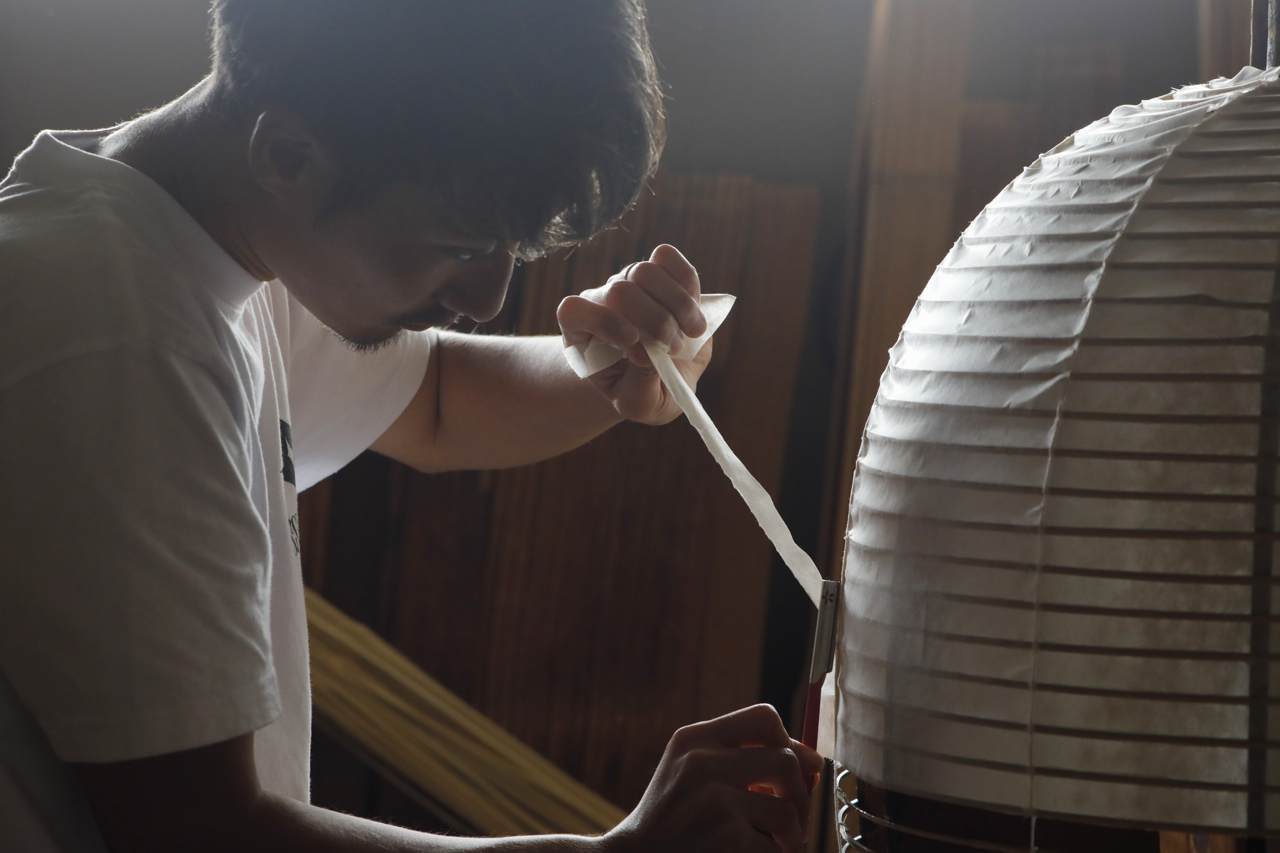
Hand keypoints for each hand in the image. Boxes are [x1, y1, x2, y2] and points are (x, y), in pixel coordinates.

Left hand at [557, 244, 709, 424]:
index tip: (633, 343)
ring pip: (645, 271)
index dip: (603, 322)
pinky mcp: (657, 270)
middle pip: (619, 290)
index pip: (573, 311)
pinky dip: (687, 284)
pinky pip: (668, 258)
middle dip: (655, 321)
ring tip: (691, 333)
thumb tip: (646, 354)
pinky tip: (694, 312)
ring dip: (677, 305)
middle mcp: (601, 301)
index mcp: (582, 333)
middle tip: (674, 348)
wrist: (661, 376)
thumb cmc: (641, 392)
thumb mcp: (639, 404)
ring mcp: (629, 281)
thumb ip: (640, 385)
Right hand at [603, 705, 824, 852]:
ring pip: (787, 809)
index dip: (792, 743)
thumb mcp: (689, 775)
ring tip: (778, 845)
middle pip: (786, 759)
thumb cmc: (670, 822)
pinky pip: (776, 847)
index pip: (764, 717)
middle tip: (795, 820)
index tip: (802, 768)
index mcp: (693, 739)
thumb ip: (738, 761)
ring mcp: (713, 799)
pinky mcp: (726, 836)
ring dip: (792, 835)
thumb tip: (811, 763)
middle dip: (801, 794)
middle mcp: (701, 761)